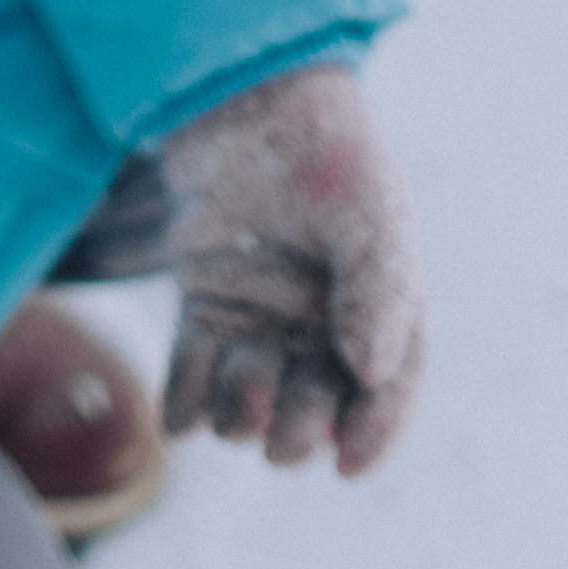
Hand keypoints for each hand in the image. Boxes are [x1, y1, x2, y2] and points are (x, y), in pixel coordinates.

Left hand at [151, 64, 427, 474]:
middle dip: (300, 429)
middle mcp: (321, 330)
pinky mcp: (204, 311)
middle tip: (282, 431)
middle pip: (315, 411)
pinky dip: (186, 404)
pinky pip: (194, 377)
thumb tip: (369, 371)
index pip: (387, 390)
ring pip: (252, 404)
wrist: (246, 102)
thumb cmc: (324, 154)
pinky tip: (180, 420)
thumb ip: (378, 290)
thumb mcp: (368, 213)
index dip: (374, 434)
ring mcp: (261, 323)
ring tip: (240, 380)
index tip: (348, 466)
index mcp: (380, 312)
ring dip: (242, 412)